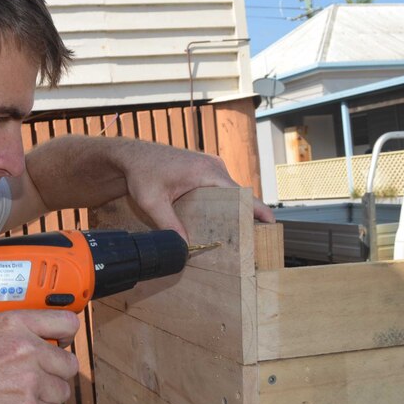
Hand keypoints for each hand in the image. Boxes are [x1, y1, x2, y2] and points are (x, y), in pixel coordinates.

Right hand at [0, 310, 79, 403]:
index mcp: (13, 325)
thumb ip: (7, 330)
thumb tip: (28, 332)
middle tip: (38, 379)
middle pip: (68, 363)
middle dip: (55, 373)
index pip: (65, 322)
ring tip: (24, 398)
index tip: (64, 342)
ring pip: (62, 391)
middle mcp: (26, 350)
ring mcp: (30, 381)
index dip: (67, 335)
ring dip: (48, 397)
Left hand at [123, 143, 274, 240]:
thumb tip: (184, 247)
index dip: (257, 210)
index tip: (271, 224)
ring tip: (236, 234)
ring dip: (233, 210)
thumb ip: (168, 224)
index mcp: (206, 172)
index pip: (240, 193)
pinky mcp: (205, 170)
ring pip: (230, 192)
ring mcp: (211, 166)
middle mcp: (213, 166)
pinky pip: (221, 188)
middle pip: (238, 195)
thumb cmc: (142, 173)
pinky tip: (218, 220)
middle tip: (251, 240)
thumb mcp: (152, 202)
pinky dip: (223, 203)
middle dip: (246, 215)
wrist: (133, 156)